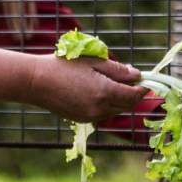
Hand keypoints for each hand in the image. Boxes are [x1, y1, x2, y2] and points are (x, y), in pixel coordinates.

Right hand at [29, 54, 146, 121]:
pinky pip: (102, 113)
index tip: (144, 80)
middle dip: (132, 94)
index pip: (134, 95)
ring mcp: (91, 116)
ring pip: (115, 111)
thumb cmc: (64, 65)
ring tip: (111, 83)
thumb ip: (118, 70)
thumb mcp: (93, 62)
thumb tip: (137, 76)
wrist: (36, 82)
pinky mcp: (82, 119)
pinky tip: (95, 91)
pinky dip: (106, 104)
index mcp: (105, 92)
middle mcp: (101, 109)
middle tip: (130, 80)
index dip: (142, 88)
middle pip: (127, 106)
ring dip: (119, 100)